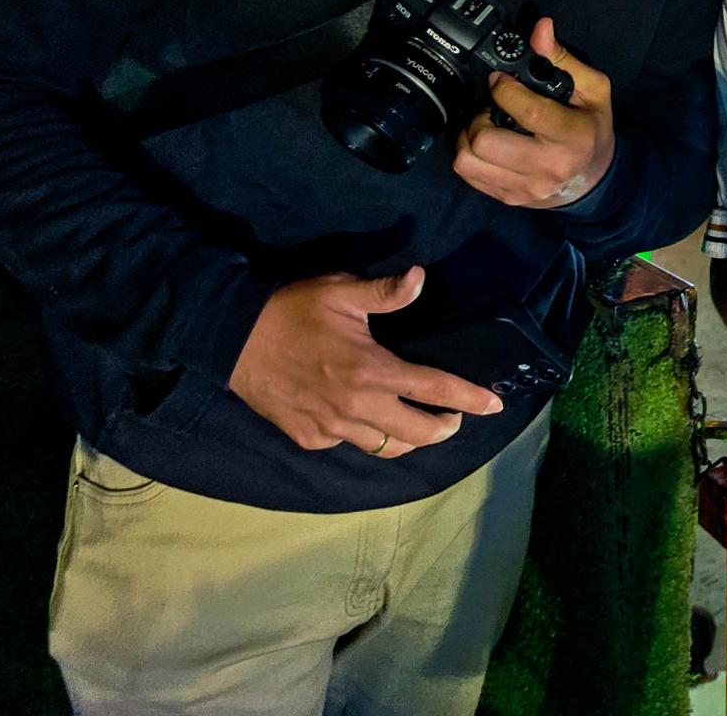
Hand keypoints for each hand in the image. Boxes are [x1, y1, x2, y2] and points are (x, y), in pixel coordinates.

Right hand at [228, 266, 503, 457]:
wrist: (232, 339)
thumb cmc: (291, 310)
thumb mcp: (341, 292)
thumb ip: (386, 291)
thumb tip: (421, 278)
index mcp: (372, 370)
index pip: (435, 389)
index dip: (469, 399)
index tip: (494, 406)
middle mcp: (356, 406)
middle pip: (418, 433)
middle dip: (445, 427)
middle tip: (453, 417)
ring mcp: (331, 428)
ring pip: (386, 447)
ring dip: (409, 438)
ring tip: (418, 423)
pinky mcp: (309, 437)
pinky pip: (349, 444)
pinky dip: (366, 435)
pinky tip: (366, 419)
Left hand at [454, 18, 614, 207]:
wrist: (596, 180)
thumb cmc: (593, 128)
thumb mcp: (593, 89)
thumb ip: (562, 59)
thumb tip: (540, 28)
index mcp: (572, 137)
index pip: (527, 112)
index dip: (504, 90)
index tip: (501, 81)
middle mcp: (548, 167)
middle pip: (485, 142)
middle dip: (480, 118)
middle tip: (492, 109)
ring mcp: (526, 188)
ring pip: (468, 162)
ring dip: (468, 139)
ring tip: (486, 127)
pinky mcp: (510, 199)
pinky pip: (469, 177)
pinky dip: (470, 156)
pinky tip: (486, 146)